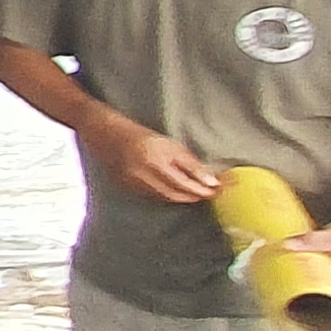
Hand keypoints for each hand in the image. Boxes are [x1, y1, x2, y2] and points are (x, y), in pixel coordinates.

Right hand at [98, 119, 225, 208]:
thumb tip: (212, 181)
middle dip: (201, 194)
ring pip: (169, 198)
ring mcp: (135, 183)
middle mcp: (145, 174)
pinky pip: (155, 197)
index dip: (210, 187)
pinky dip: (170, 196)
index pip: (190, 182)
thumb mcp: (168, 143)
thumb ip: (189, 163)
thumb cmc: (137, 133)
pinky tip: (178, 192)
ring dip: (188, 197)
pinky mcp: (127, 188)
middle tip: (218, 191)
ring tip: (201, 193)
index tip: (227, 186)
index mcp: (157, 160)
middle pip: (181, 193)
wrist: (102, 132)